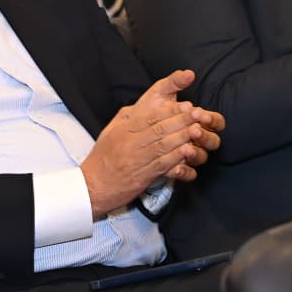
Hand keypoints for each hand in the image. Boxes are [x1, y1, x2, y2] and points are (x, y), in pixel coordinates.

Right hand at [80, 70, 223, 218]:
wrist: (92, 186)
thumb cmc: (103, 158)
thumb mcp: (110, 131)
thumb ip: (127, 118)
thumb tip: (143, 105)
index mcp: (123, 130)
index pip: (149, 116)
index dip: (170, 110)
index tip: (186, 104)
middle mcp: (129, 142)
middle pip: (159, 128)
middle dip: (181, 120)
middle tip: (199, 114)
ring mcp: (135, 160)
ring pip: (163, 145)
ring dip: (183, 137)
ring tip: (199, 130)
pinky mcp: (141, 176)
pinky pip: (161, 165)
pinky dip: (176, 158)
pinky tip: (188, 152)